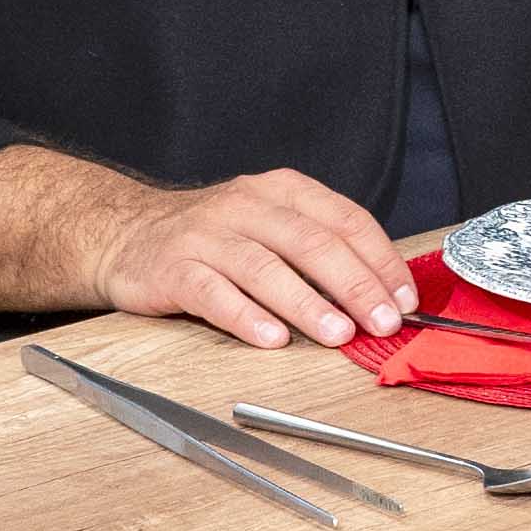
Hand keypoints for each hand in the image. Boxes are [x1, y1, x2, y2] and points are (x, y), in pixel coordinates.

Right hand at [91, 169, 421, 349]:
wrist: (125, 235)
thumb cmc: (216, 238)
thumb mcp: (271, 225)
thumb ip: (320, 250)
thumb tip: (382, 294)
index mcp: (283, 191)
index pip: (346, 221)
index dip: (380, 261)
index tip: (405, 299)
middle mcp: (247, 206)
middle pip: (312, 243)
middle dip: (355, 285)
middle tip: (382, 321)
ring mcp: (207, 235)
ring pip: (265, 268)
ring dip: (307, 304)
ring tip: (338, 334)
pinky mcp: (172, 268)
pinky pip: (214, 293)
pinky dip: (246, 316)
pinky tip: (272, 339)